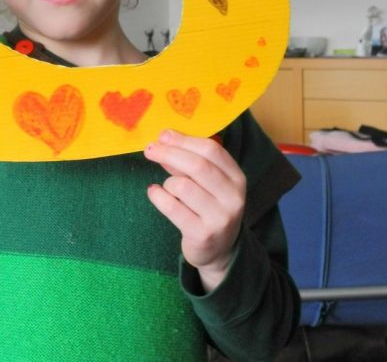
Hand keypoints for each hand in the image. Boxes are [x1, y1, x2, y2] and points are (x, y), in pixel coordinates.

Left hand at [144, 129, 245, 292]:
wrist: (219, 251)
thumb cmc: (210, 208)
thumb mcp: (209, 183)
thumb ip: (190, 162)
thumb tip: (164, 140)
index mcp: (236, 178)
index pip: (212, 150)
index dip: (185, 140)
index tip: (164, 135)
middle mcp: (233, 197)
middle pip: (198, 166)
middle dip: (170, 153)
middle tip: (150, 149)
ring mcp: (220, 218)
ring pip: (183, 186)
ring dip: (168, 182)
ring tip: (166, 186)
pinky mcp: (202, 235)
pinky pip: (172, 208)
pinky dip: (158, 196)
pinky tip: (154, 192)